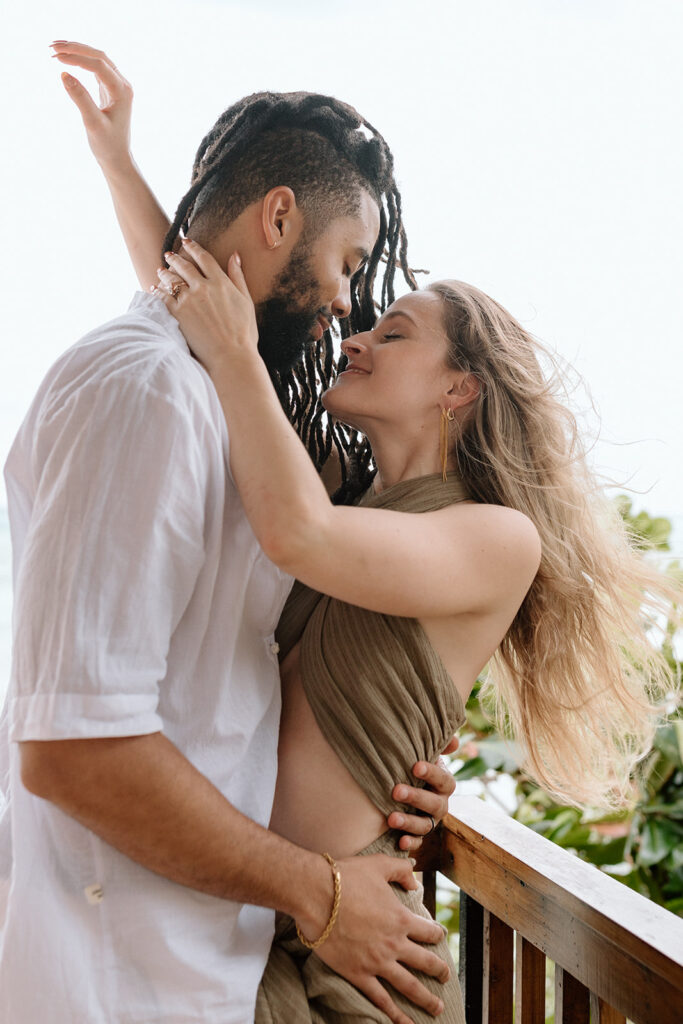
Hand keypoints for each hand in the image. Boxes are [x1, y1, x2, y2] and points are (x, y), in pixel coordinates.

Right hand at [49, 41, 132, 172]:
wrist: (117, 159)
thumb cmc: (108, 145)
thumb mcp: (92, 123)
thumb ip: (80, 98)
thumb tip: (63, 74)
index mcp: (122, 92)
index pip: (99, 65)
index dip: (77, 58)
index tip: (56, 58)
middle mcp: (122, 85)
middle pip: (99, 56)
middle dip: (76, 49)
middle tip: (52, 46)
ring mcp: (116, 87)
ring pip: (97, 60)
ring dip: (78, 52)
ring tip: (56, 48)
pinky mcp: (109, 90)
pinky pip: (95, 69)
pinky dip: (81, 61)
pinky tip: (67, 58)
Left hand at [154, 240, 258, 374]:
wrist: (231, 355)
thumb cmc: (243, 333)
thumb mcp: (246, 301)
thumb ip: (238, 277)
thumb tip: (235, 256)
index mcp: (221, 282)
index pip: (204, 257)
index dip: (194, 247)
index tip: (187, 242)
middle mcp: (203, 287)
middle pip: (184, 266)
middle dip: (175, 258)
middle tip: (169, 254)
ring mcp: (189, 300)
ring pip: (171, 279)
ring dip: (165, 273)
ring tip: (160, 270)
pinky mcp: (178, 314)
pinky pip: (163, 297)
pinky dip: (157, 291)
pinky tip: (154, 289)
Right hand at [312, 854, 447, 1022]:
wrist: (316, 894)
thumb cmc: (346, 877)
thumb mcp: (379, 864)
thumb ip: (401, 870)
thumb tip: (415, 880)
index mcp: (401, 918)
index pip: (429, 931)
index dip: (438, 934)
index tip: (441, 937)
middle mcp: (394, 944)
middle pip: (426, 962)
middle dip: (439, 972)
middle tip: (446, 978)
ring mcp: (377, 962)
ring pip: (409, 986)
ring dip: (426, 999)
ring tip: (437, 1009)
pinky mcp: (358, 974)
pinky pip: (381, 999)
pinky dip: (394, 1014)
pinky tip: (405, 1023)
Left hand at [387, 736, 458, 852]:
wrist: (398, 787)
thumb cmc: (411, 767)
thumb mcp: (423, 754)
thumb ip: (437, 746)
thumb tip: (454, 740)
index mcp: (443, 784)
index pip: (444, 780)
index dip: (432, 773)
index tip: (415, 766)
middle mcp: (439, 804)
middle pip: (435, 804)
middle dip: (416, 798)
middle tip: (396, 791)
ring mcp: (429, 821)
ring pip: (425, 825)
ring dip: (409, 822)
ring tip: (391, 818)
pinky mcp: (417, 836)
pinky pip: (418, 843)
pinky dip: (410, 843)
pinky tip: (399, 842)